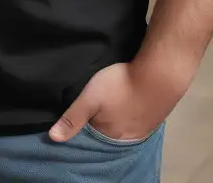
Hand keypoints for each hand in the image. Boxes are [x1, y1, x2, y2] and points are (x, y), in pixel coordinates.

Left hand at [49, 59, 189, 142]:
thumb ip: (73, 117)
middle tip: (98, 105)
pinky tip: (129, 101)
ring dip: (118, 116)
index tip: (84, 111)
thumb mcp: (90, 97)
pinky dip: (132, 111)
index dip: (86, 123)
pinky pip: (138, 117)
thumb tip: (53, 138)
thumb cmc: (120, 85)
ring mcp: (144, 128)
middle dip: (102, 121)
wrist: (159, 74)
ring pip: (125, 124)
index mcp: (110, 136)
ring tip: (112, 103)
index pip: (92, 134)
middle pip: (109, 131)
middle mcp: (127, 138)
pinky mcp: (155, 116)